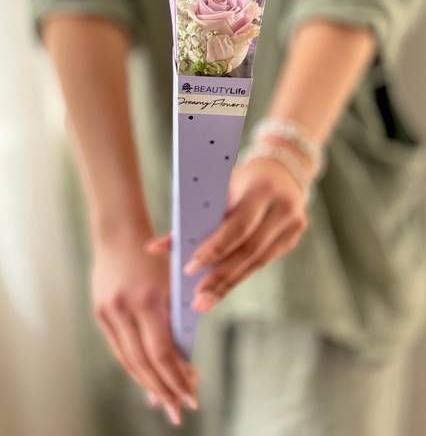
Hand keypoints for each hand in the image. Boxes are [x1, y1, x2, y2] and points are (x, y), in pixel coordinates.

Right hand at [91, 216, 198, 425]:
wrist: (119, 232)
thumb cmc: (156, 254)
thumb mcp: (172, 282)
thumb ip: (177, 318)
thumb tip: (183, 360)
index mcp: (147, 299)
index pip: (162, 352)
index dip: (177, 378)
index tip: (192, 397)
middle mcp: (124, 309)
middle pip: (144, 363)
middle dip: (164, 390)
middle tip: (179, 412)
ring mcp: (107, 312)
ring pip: (128, 359)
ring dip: (147, 384)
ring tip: (164, 402)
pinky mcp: (99, 312)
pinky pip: (118, 348)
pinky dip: (134, 366)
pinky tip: (146, 379)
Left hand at [147, 154, 308, 312]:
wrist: (281, 171)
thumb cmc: (240, 179)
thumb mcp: (218, 187)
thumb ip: (189, 216)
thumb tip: (153, 248)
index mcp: (261, 189)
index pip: (238, 226)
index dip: (215, 250)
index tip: (190, 269)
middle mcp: (282, 208)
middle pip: (249, 250)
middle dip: (221, 276)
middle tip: (198, 299)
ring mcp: (293, 225)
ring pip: (258, 261)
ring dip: (229, 283)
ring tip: (205, 301)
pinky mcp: (293, 238)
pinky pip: (263, 261)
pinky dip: (241, 274)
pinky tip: (222, 288)